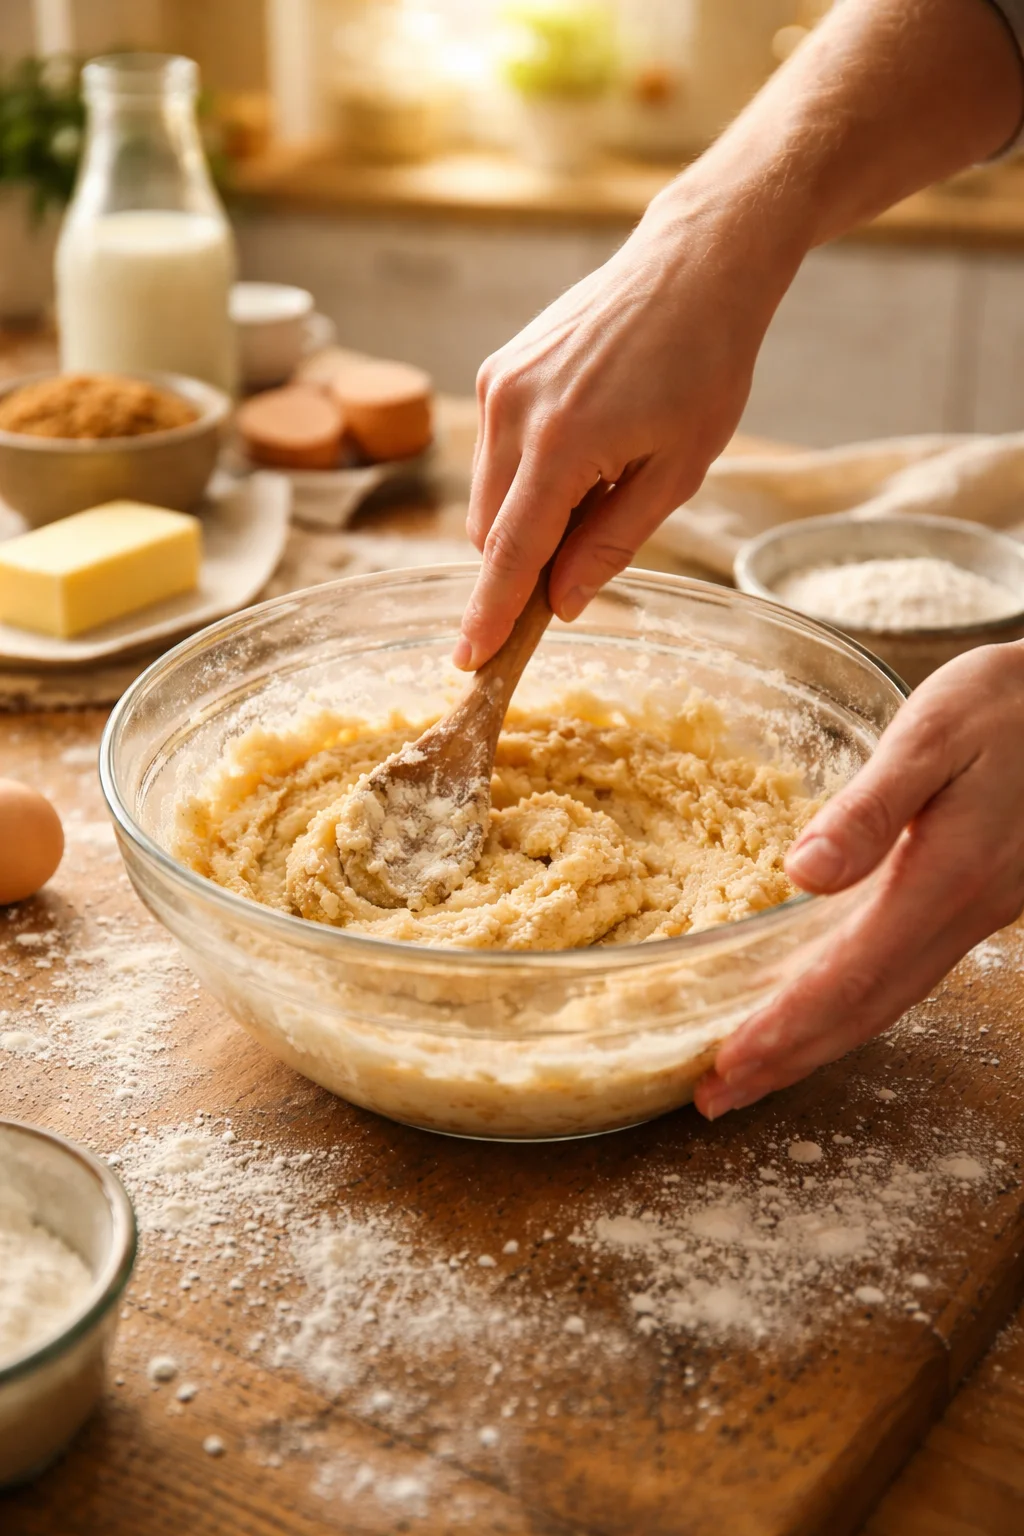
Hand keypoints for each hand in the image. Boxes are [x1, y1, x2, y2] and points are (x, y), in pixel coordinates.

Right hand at [454, 184, 797, 669]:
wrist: (694, 262)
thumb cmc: (704, 364)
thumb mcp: (677, 471)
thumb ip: (610, 544)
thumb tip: (560, 604)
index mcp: (561, 443)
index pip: (510, 554)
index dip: (490, 614)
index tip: (469, 661)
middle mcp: (512, 412)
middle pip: (490, 533)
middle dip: (522, 565)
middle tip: (583, 558)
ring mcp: (497, 385)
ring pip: (488, 496)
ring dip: (527, 519)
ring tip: (602, 480)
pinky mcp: (497, 369)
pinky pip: (495, 454)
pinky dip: (526, 476)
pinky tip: (585, 446)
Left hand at [695, 642, 1023, 1119]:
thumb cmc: (1009, 704)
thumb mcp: (935, 733)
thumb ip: (872, 808)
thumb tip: (803, 872)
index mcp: (944, 878)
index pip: (850, 975)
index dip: (786, 1025)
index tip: (727, 1061)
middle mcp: (960, 914)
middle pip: (864, 1009)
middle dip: (788, 1058)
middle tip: (716, 1099)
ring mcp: (972, 915)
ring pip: (885, 1001)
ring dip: (815, 1043)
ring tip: (752, 1072)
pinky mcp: (973, 902)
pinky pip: (902, 974)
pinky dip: (850, 1006)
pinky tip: (819, 1008)